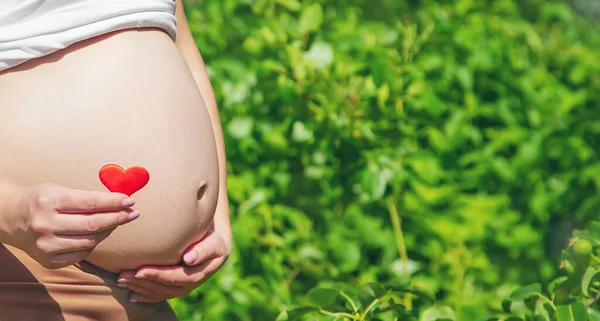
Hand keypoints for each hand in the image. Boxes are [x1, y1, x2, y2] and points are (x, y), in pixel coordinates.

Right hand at [1, 183, 138, 268]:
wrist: (10, 218)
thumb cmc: (41, 200)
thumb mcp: (59, 190)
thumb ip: (87, 197)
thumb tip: (120, 202)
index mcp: (49, 201)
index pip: (90, 203)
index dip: (113, 202)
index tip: (129, 200)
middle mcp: (45, 225)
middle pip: (93, 225)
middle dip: (118, 218)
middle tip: (133, 213)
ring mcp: (45, 246)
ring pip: (90, 241)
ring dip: (108, 231)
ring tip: (115, 222)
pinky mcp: (48, 261)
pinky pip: (82, 254)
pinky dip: (93, 244)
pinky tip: (96, 234)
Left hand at [117, 222, 229, 302]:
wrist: (214, 245)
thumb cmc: (212, 239)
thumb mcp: (213, 242)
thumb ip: (203, 250)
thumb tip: (189, 259)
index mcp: (199, 274)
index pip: (175, 277)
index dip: (157, 275)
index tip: (140, 269)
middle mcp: (190, 285)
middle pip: (163, 287)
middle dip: (142, 282)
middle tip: (122, 275)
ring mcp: (181, 289)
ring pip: (158, 292)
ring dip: (139, 288)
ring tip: (120, 280)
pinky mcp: (175, 288)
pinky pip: (158, 295)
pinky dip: (144, 295)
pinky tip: (130, 293)